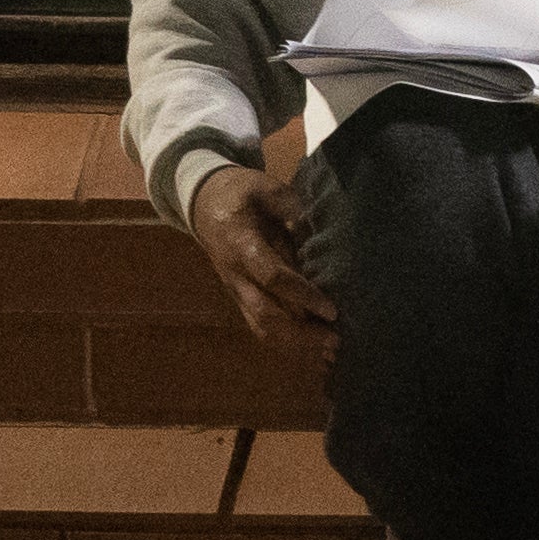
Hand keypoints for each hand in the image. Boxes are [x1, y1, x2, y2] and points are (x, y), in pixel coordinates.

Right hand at [186, 160, 333, 345]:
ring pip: (260, 327)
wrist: (203, 203)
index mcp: (241, 245)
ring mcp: (236, 290)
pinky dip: (285, 341)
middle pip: (265, 314)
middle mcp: (236, 275)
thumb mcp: (265, 187)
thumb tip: (319, 225)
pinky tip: (311, 349)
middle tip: (335, 341)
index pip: (272, 277)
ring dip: (294, 343)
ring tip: (328, 352)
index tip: (331, 309)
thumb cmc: (240, 192)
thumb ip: (291, 205)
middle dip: (300, 332)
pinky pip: (259, 325)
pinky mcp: (240, 297)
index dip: (302, 295)